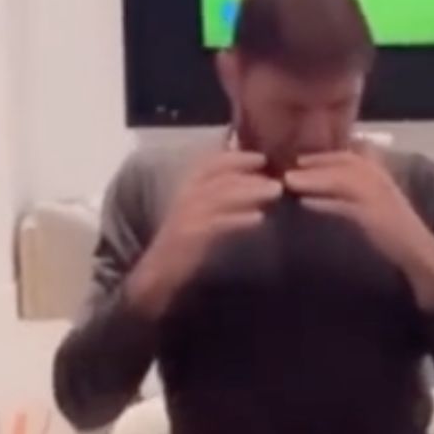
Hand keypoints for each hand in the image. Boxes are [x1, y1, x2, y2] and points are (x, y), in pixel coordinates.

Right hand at [127, 151, 281, 317]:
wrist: (155, 275)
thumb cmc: (182, 246)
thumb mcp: (199, 217)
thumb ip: (219, 201)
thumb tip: (254, 188)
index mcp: (186, 190)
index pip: (210, 164)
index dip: (236, 158)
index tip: (261, 158)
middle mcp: (185, 198)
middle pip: (220, 177)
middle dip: (250, 174)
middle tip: (278, 179)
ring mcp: (186, 216)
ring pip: (221, 195)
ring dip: (251, 191)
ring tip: (276, 192)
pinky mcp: (190, 237)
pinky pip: (218, 223)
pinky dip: (239, 218)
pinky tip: (259, 218)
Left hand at [284, 149, 433, 311]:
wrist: (418, 252)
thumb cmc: (394, 229)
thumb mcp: (374, 202)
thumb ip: (353, 191)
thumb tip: (321, 185)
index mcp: (380, 173)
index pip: (348, 156)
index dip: (322, 157)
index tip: (300, 160)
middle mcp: (380, 179)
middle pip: (343, 164)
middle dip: (314, 164)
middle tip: (288, 170)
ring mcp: (379, 196)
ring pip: (341, 181)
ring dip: (314, 180)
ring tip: (290, 183)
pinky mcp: (375, 216)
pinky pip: (344, 206)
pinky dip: (324, 203)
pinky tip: (306, 203)